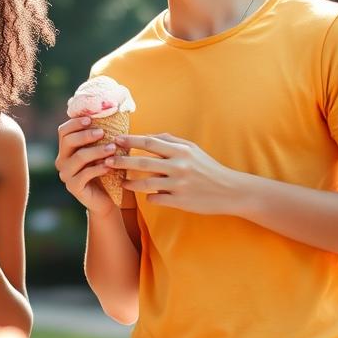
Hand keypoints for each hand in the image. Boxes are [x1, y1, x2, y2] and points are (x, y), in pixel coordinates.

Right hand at [55, 116, 119, 214]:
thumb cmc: (105, 170)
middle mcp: (62, 160)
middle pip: (68, 141)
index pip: (63, 131)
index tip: (91, 119)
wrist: (107, 199)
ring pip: (78, 157)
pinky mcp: (73, 187)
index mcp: (66, 149)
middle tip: (102, 132)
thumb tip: (110, 112)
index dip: (75, 123)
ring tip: (112, 148)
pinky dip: (98, 168)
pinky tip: (109, 165)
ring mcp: (66, 175)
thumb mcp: (102, 150)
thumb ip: (101, 136)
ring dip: (96, 151)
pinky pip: (85, 174)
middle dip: (85, 135)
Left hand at [108, 133, 239, 213]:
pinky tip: (146, 196)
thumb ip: (171, 141)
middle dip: (122, 161)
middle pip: (143, 162)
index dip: (130, 140)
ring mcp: (179, 185)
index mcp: (181, 150)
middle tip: (107, 161)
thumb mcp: (192, 149)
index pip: (150, 142)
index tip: (115, 140)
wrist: (229, 191)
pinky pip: (156, 199)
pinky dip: (148, 197)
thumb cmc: (208, 168)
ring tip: (122, 182)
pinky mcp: (180, 202)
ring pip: (146, 184)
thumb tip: (149, 136)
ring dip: (130, 183)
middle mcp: (179, 166)